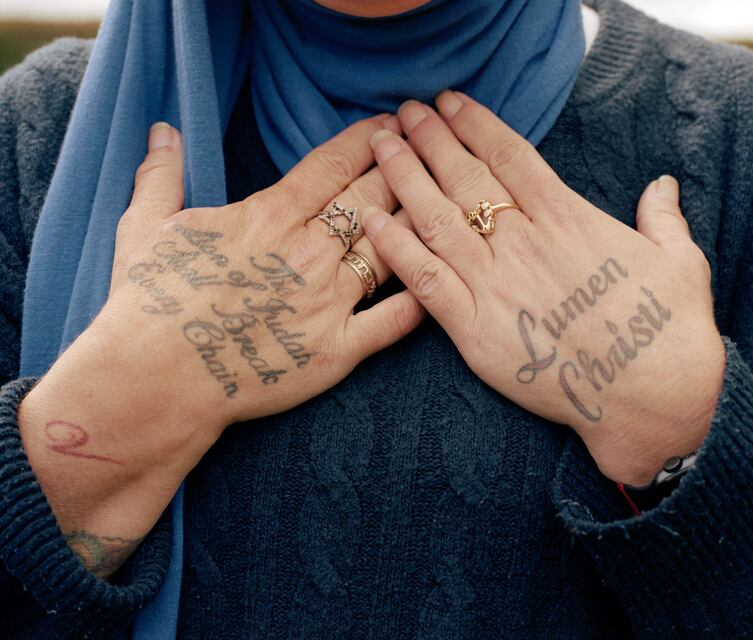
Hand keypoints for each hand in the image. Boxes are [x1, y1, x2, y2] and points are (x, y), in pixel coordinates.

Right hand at [18, 115, 423, 576]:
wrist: (156, 381)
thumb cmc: (147, 304)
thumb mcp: (144, 228)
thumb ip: (161, 176)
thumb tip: (164, 131)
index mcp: (269, 216)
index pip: (332, 165)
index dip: (365, 139)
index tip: (388, 124)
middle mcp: (309, 252)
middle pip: (372, 197)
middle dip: (403, 167)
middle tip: (428, 149)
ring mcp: (329, 301)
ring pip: (392, 249)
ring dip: (419, 222)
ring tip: (444, 203)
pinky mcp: (339, 349)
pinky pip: (395, 321)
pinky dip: (421, 301)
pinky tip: (442, 281)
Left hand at [362, 92, 724, 485]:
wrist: (652, 394)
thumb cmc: (670, 329)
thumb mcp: (680, 261)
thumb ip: (662, 218)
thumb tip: (663, 186)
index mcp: (570, 218)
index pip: (511, 155)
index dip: (475, 123)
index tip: (450, 102)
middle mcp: (525, 242)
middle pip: (466, 177)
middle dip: (431, 138)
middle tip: (404, 110)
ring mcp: (496, 284)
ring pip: (437, 217)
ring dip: (405, 176)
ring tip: (381, 144)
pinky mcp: (475, 329)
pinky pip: (425, 278)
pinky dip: (396, 246)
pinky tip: (372, 218)